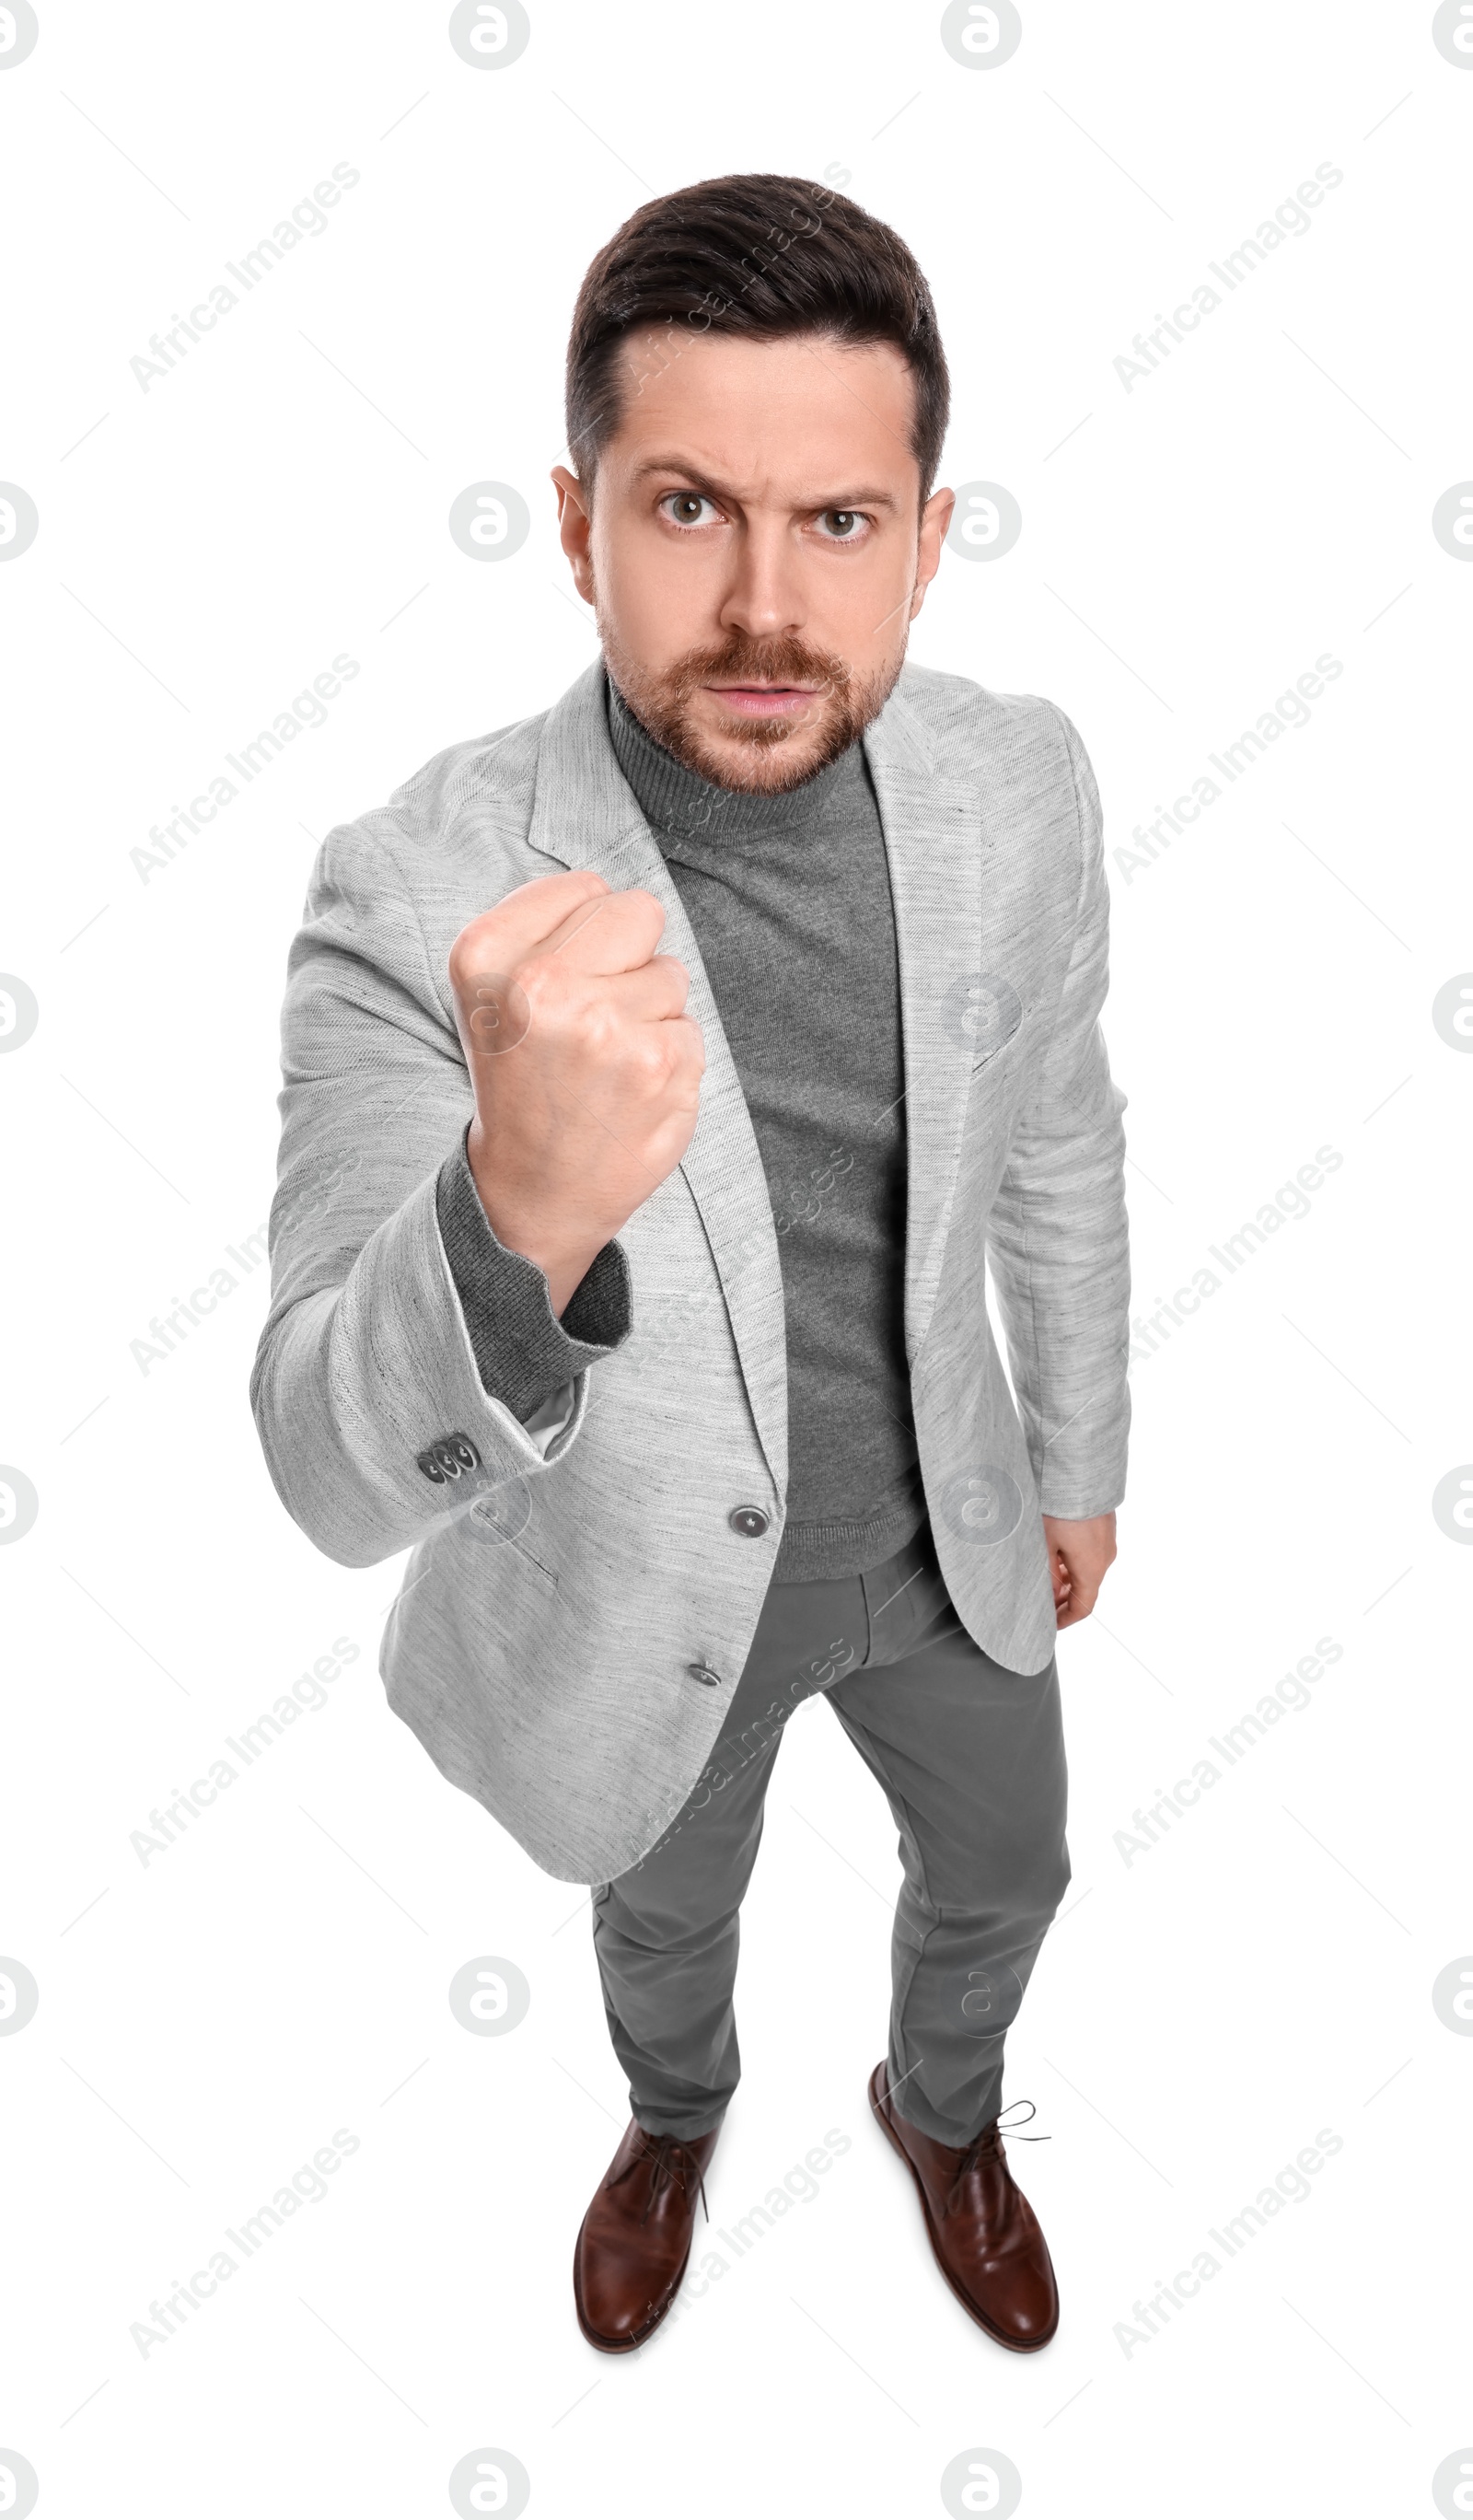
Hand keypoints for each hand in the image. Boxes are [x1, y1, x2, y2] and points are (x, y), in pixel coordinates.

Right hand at [448, 868, 703, 1314]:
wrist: (533, 1192)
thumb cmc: (521, 1081)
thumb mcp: (490, 994)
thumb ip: (542, 925)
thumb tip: (613, 892)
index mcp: (487, 957)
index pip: (585, 886)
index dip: (583, 932)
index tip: (558, 982)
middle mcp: (541, 985)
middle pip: (638, 912)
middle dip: (628, 956)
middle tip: (593, 1018)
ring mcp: (606, 1025)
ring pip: (670, 974)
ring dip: (648, 1014)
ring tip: (605, 1064)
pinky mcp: (661, 1065)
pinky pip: (690, 1027)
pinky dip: (670, 1059)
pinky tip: (630, 1092)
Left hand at [1041, 1511, 1116, 1628]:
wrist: (1080, 1471)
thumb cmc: (1060, 1509)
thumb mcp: (1045, 1546)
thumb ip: (1048, 1576)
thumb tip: (1049, 1597)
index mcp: (1092, 1568)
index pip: (1083, 1606)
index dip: (1066, 1619)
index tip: (1050, 1625)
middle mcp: (1104, 1557)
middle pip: (1085, 1588)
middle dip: (1063, 1600)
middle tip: (1042, 1604)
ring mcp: (1106, 1540)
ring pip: (1087, 1570)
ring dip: (1067, 1579)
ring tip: (1044, 1579)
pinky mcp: (1103, 1526)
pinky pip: (1090, 1553)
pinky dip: (1074, 1562)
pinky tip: (1055, 1556)